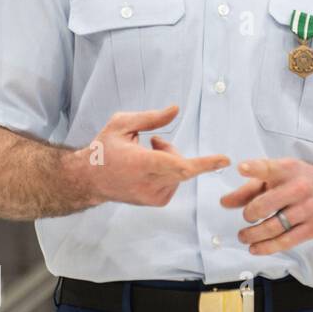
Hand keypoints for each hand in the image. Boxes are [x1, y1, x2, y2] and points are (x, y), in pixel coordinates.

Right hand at [80, 105, 229, 206]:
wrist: (88, 179)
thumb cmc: (104, 149)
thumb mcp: (122, 124)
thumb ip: (151, 118)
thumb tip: (176, 109)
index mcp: (141, 163)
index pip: (178, 165)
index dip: (204, 163)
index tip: (225, 160)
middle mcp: (149, 183)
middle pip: (183, 165)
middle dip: (173, 149)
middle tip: (153, 141)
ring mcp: (154, 196)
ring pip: (180, 172)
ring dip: (171, 160)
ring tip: (146, 155)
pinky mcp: (157, 201)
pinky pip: (176, 181)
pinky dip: (169, 171)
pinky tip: (149, 169)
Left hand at [220, 157, 312, 254]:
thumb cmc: (299, 181)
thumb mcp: (276, 177)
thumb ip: (249, 189)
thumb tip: (225, 203)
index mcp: (288, 170)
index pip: (269, 168)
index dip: (254, 168)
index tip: (241, 168)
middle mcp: (300, 188)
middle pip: (266, 204)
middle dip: (250, 214)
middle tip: (247, 217)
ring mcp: (308, 209)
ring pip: (273, 227)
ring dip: (253, 235)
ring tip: (244, 236)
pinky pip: (286, 241)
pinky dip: (266, 247)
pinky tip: (255, 248)